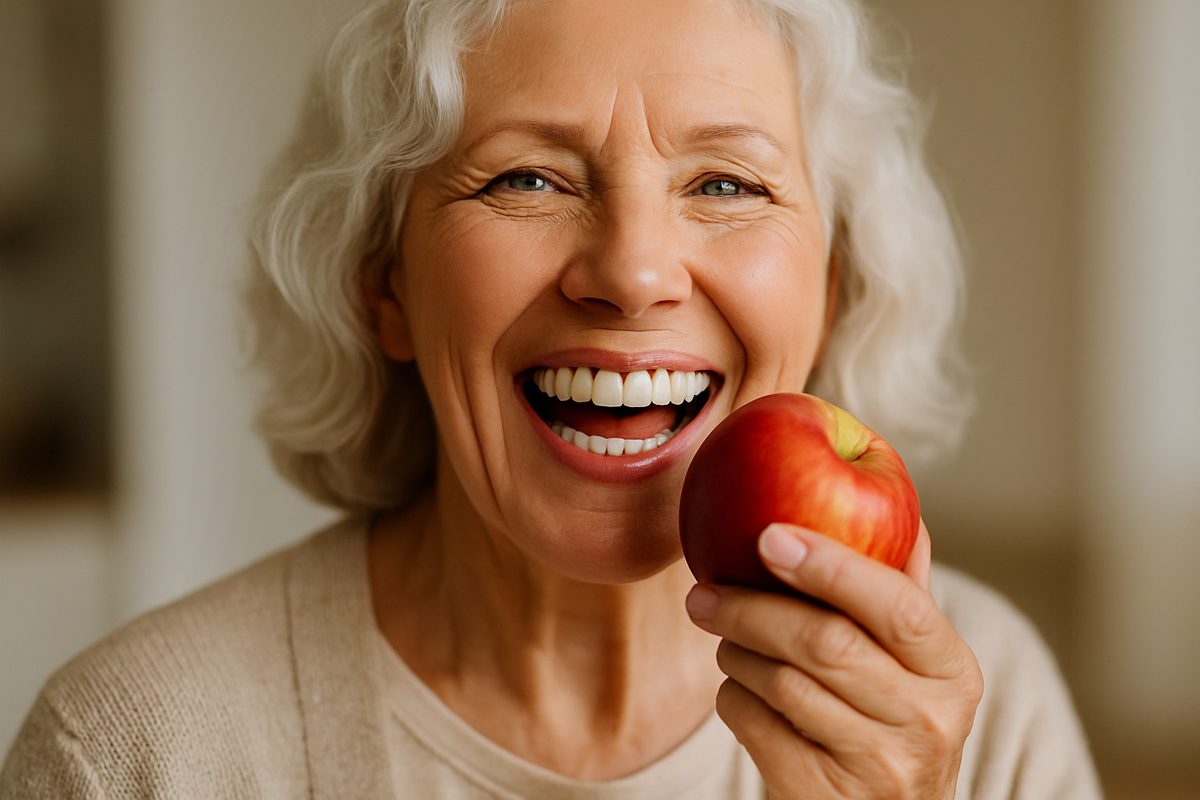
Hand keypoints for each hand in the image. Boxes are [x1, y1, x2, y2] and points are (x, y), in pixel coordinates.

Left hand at [685, 521, 982, 798]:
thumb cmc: (888, 718)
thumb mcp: (914, 662)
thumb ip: (899, 589)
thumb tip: (893, 500)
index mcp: (952, 670)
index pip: (895, 605)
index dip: (830, 565)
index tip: (767, 535)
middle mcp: (928, 721)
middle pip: (824, 642)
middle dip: (751, 608)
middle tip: (703, 592)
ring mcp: (880, 766)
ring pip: (781, 683)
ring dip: (736, 652)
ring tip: (726, 638)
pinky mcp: (825, 796)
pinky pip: (755, 725)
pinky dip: (734, 697)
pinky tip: (740, 688)